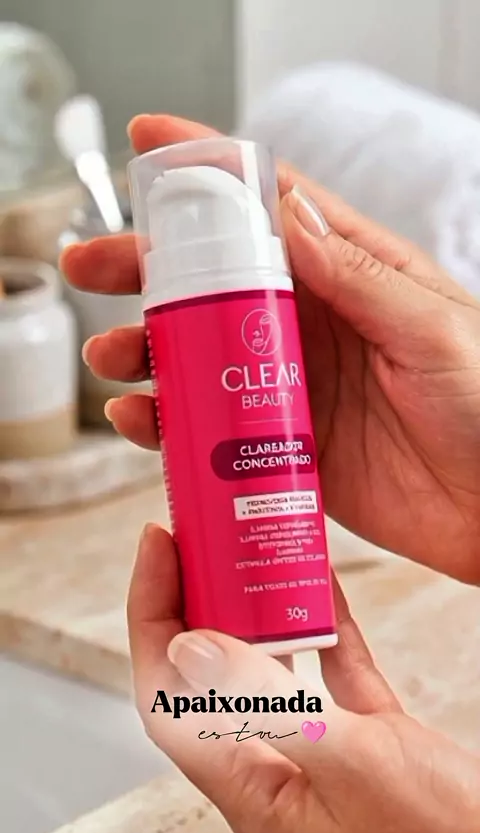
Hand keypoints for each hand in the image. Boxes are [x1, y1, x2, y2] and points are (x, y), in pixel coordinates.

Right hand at [61, 115, 479, 582]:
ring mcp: (288, 381)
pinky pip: (210, 422)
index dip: (209, 172)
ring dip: (147, 348)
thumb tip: (289, 218)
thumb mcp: (434, 329)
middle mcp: (312, 321)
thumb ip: (361, 279)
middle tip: (93, 266)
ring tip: (114, 357)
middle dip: (147, 268)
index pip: (272, 206)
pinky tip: (143, 420)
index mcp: (353, 273)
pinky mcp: (278, 440)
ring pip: (199, 351)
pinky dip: (169, 420)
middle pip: (214, 279)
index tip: (150, 147)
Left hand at [128, 524, 479, 832]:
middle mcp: (275, 769)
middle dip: (193, 602)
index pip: (168, 697)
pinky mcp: (364, 737)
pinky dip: (320, 625)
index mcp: (254, 789)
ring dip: (252, 612)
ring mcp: (319, 752)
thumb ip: (268, 707)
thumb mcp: (349, 762)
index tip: (158, 550)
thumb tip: (189, 648)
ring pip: (266, 667)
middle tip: (196, 539)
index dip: (152, 617)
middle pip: (209, 675)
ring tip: (243, 554)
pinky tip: (321, 586)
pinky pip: (327, 669)